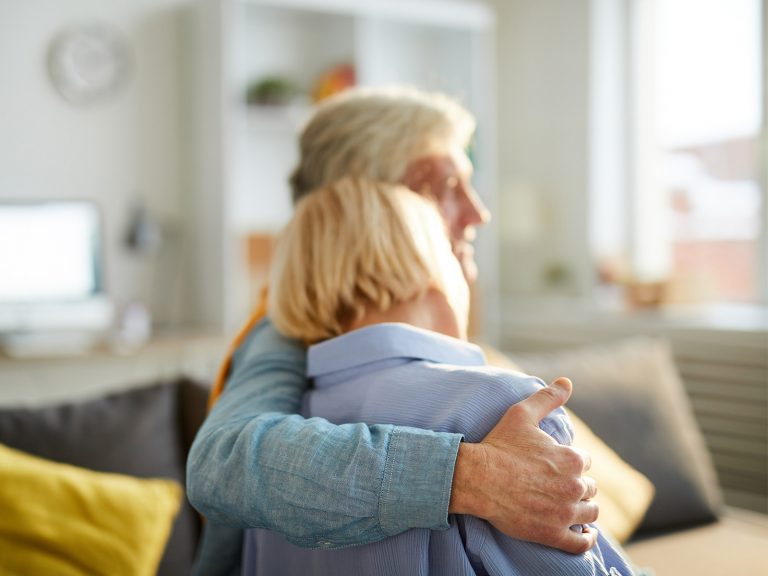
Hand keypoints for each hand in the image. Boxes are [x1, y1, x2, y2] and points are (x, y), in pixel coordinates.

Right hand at [449, 377, 598, 553]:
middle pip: (589, 488)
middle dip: (577, 486)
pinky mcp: (554, 534)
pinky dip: (585, 538)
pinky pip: (582, 542)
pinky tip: (581, 533)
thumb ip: (547, 397)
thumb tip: (567, 382)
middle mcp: (574, 486)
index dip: (571, 463)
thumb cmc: (498, 446)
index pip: (584, 463)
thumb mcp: (522, 414)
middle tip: (558, 487)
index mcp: (571, 459)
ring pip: (590, 514)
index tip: (556, 466)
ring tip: (570, 508)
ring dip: (583, 510)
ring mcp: (565, 512)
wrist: (476, 478)